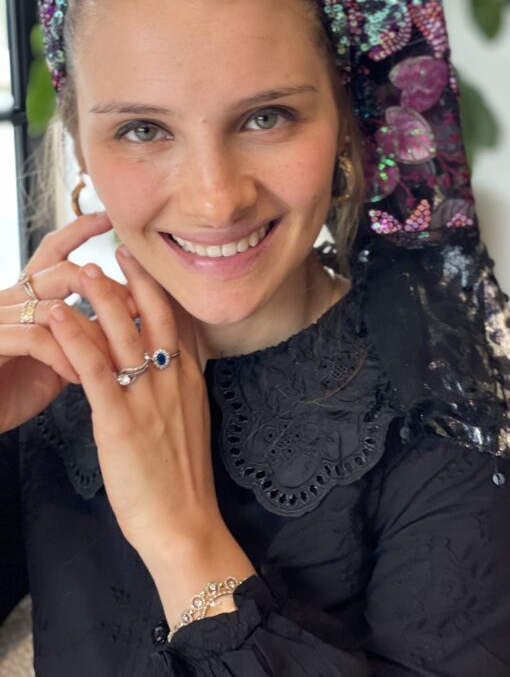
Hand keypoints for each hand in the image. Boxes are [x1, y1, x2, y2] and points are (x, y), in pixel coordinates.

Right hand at [0, 213, 134, 433]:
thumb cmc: (17, 386)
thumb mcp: (58, 353)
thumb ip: (84, 330)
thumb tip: (131, 314)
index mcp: (27, 295)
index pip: (53, 249)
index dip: (80, 229)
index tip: (109, 217)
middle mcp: (10, 299)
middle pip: (61, 272)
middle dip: (103, 287)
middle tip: (133, 307)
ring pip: (53, 307)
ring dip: (89, 330)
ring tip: (115, 352)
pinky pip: (36, 338)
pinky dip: (64, 355)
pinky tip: (80, 374)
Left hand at [49, 246, 254, 625]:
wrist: (185, 522)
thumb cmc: (183, 478)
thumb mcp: (191, 421)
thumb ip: (181, 386)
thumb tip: (171, 361)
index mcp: (190, 379)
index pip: (179, 321)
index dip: (161, 288)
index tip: (146, 261)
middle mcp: (174, 380)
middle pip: (155, 315)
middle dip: (135, 279)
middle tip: (117, 248)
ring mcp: (149, 397)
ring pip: (124, 334)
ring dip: (100, 297)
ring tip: (81, 270)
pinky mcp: (120, 420)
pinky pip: (96, 370)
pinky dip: (75, 338)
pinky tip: (58, 318)